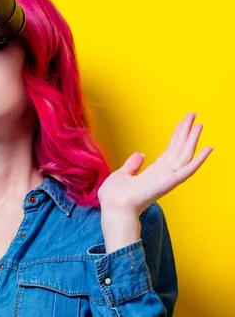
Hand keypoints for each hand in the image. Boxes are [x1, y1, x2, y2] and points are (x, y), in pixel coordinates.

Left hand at [97, 112, 213, 250]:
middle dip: (186, 131)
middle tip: (193, 114)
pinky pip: (188, 169)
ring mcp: (168, 178)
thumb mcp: (122, 174)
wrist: (114, 207)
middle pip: (179, 148)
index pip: (169, 151)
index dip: (176, 136)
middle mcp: (163, 174)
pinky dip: (199, 159)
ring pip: (185, 154)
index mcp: (152, 172)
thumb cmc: (115, 196)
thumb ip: (132, 164)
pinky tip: (208, 148)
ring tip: (199, 123)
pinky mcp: (170, 182)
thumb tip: (140, 154)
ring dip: (192, 138)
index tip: (183, 123)